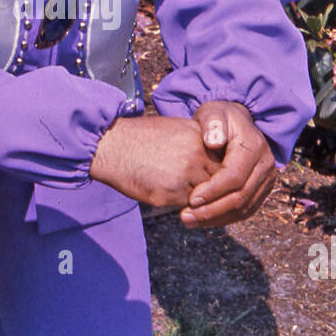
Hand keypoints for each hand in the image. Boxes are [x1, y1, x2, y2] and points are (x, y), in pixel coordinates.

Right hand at [89, 114, 219, 208]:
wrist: (112, 147)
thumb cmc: (140, 137)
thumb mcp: (175, 130)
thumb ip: (196, 144)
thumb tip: (212, 159)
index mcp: (199, 137)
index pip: (223, 161)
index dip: (218, 172)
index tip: (212, 177)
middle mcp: (196, 155)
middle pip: (218, 180)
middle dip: (212, 188)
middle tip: (203, 192)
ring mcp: (185, 175)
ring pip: (205, 195)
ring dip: (198, 198)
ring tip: (182, 194)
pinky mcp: (171, 193)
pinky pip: (187, 205)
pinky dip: (182, 205)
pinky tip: (167, 195)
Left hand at [179, 101, 275, 228]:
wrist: (237, 123)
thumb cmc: (220, 118)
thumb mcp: (213, 113)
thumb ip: (213, 124)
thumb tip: (213, 142)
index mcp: (254, 147)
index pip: (234, 176)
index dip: (213, 190)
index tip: (191, 199)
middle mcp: (266, 165)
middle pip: (240, 197)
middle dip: (212, 210)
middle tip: (185, 217)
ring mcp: (266, 180)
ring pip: (243, 209)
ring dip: (216, 219)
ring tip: (190, 221)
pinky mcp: (262, 190)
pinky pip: (245, 211)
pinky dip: (223, 218)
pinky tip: (203, 220)